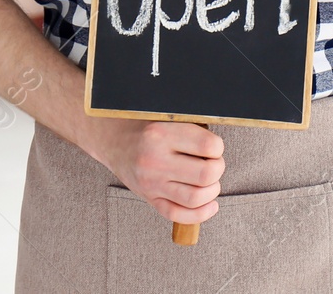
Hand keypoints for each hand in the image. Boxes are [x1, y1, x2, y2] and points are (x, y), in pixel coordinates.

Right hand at [82, 117, 224, 224]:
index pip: (208, 146)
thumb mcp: (166, 117)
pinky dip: (201, 214)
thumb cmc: (146, 126)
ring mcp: (152, 183)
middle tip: (214, 163)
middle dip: (218, 169)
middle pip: (206, 174)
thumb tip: (219, 145)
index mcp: (162, 135)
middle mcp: (155, 161)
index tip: (213, 147)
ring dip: (212, 191)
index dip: (218, 147)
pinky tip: (209, 204)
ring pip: (196, 198)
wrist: (113, 141)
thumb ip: (190, 128)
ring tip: (210, 182)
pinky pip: (179, 215)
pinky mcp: (150, 199)